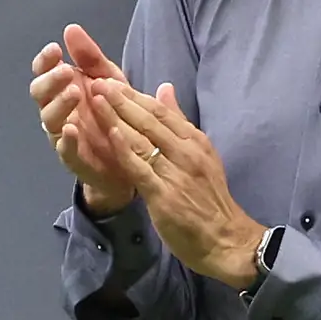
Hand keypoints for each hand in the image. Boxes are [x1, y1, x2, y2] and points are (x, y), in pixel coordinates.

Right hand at [29, 24, 132, 212]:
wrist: (135, 155)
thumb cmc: (114, 112)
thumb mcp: (109, 79)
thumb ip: (90, 56)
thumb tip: (71, 28)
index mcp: (62, 89)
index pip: (43, 72)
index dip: (44, 61)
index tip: (55, 49)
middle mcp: (58, 111)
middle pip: (40, 94)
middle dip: (50, 81)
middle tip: (66, 72)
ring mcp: (64, 135)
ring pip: (49, 120)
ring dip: (59, 105)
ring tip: (74, 93)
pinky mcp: (76, 159)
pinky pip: (65, 151)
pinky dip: (66, 140)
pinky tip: (72, 129)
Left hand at [88, 78, 263, 289]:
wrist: (225, 239)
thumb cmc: (209, 199)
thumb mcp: (201, 155)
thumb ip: (180, 123)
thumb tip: (165, 89)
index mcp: (195, 141)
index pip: (161, 112)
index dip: (135, 95)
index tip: (111, 80)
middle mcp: (186, 152)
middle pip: (150, 120)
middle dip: (121, 99)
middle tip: (97, 81)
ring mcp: (176, 173)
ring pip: (142, 139)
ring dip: (117, 117)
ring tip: (95, 100)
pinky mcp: (164, 195)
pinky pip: (141, 168)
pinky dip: (125, 149)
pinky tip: (110, 134)